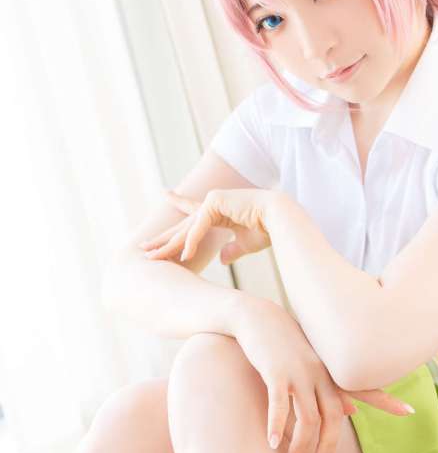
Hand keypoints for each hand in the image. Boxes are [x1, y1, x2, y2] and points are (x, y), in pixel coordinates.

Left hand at [139, 188, 272, 264]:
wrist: (280, 221)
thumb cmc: (267, 230)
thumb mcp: (245, 244)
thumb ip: (231, 250)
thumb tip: (222, 259)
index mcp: (219, 210)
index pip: (193, 211)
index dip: (178, 203)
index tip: (166, 193)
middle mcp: (213, 203)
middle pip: (183, 225)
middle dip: (164, 239)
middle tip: (143, 247)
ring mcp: (212, 200)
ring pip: (186, 228)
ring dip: (168, 246)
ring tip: (151, 257)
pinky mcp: (214, 202)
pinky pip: (198, 228)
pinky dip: (191, 243)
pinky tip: (184, 258)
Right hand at [233, 294, 413, 452]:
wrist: (257, 317)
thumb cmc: (285, 343)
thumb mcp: (312, 364)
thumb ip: (332, 389)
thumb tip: (352, 412)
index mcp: (331, 372)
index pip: (365, 388)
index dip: (386, 401)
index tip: (410, 411)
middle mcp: (320, 373)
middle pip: (334, 417)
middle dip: (329, 445)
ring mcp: (299, 373)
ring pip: (308, 418)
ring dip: (301, 444)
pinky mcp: (276, 373)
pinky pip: (280, 406)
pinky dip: (277, 427)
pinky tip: (273, 443)